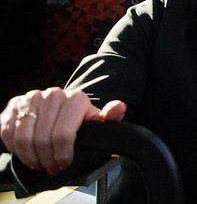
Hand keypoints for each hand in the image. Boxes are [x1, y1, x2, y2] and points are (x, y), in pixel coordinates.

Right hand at [0, 89, 125, 174]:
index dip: (61, 155)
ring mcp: (32, 98)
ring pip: (23, 138)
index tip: (63, 164)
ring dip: (29, 157)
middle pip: (42, 139)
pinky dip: (14, 148)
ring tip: (38, 163)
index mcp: (76, 98)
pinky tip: (25, 152)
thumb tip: (119, 107)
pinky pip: (7, 132)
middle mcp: (53, 94)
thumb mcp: (97, 121)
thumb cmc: (79, 120)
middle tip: (50, 167)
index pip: (63, 136)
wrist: (60, 110)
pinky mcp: (14, 104)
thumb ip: (109, 117)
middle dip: (46, 160)